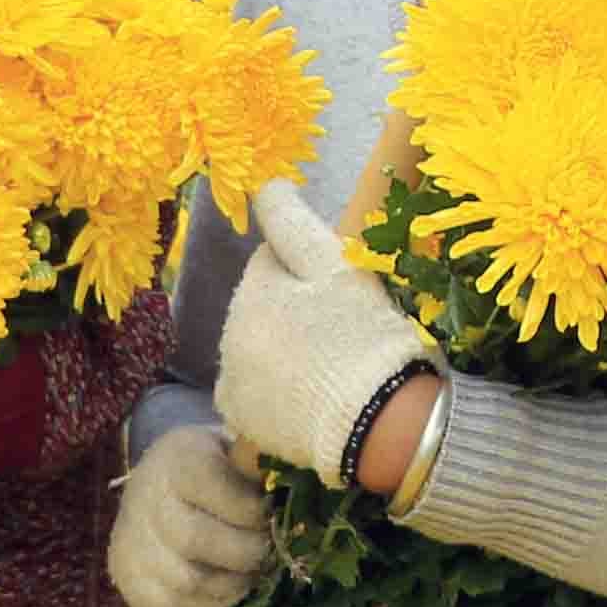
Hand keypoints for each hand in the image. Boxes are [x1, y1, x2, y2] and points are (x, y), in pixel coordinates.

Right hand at [109, 419, 272, 606]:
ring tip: (249, 571)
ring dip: (232, 584)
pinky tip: (224, 588)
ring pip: (188, 581)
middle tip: (267, 551)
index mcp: (177, 458)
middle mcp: (145, 498)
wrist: (156, 484)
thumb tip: (296, 487)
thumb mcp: (234, 450)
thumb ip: (260, 467)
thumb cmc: (212, 467)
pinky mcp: (127, 578)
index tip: (269, 514)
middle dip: (246, 553)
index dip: (251, 509)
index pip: (215, 485)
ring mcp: (131, 541)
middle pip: (197, 540)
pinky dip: (208, 606)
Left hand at [213, 180, 431, 486]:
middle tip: (344, 335)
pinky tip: (313, 398)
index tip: (343, 298)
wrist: (378, 423)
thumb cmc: (363, 336)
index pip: (271, 263)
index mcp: (250, 294)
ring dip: (286, 352)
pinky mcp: (244, 423)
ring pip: (260, 349)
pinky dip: (278, 391)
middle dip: (294, 313)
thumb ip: (293, 223)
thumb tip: (264, 184)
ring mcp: (233, 384)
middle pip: (262, 308)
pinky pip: (256, 393)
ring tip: (334, 369)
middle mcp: (228, 337)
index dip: (310, 274)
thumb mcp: (334, 266)